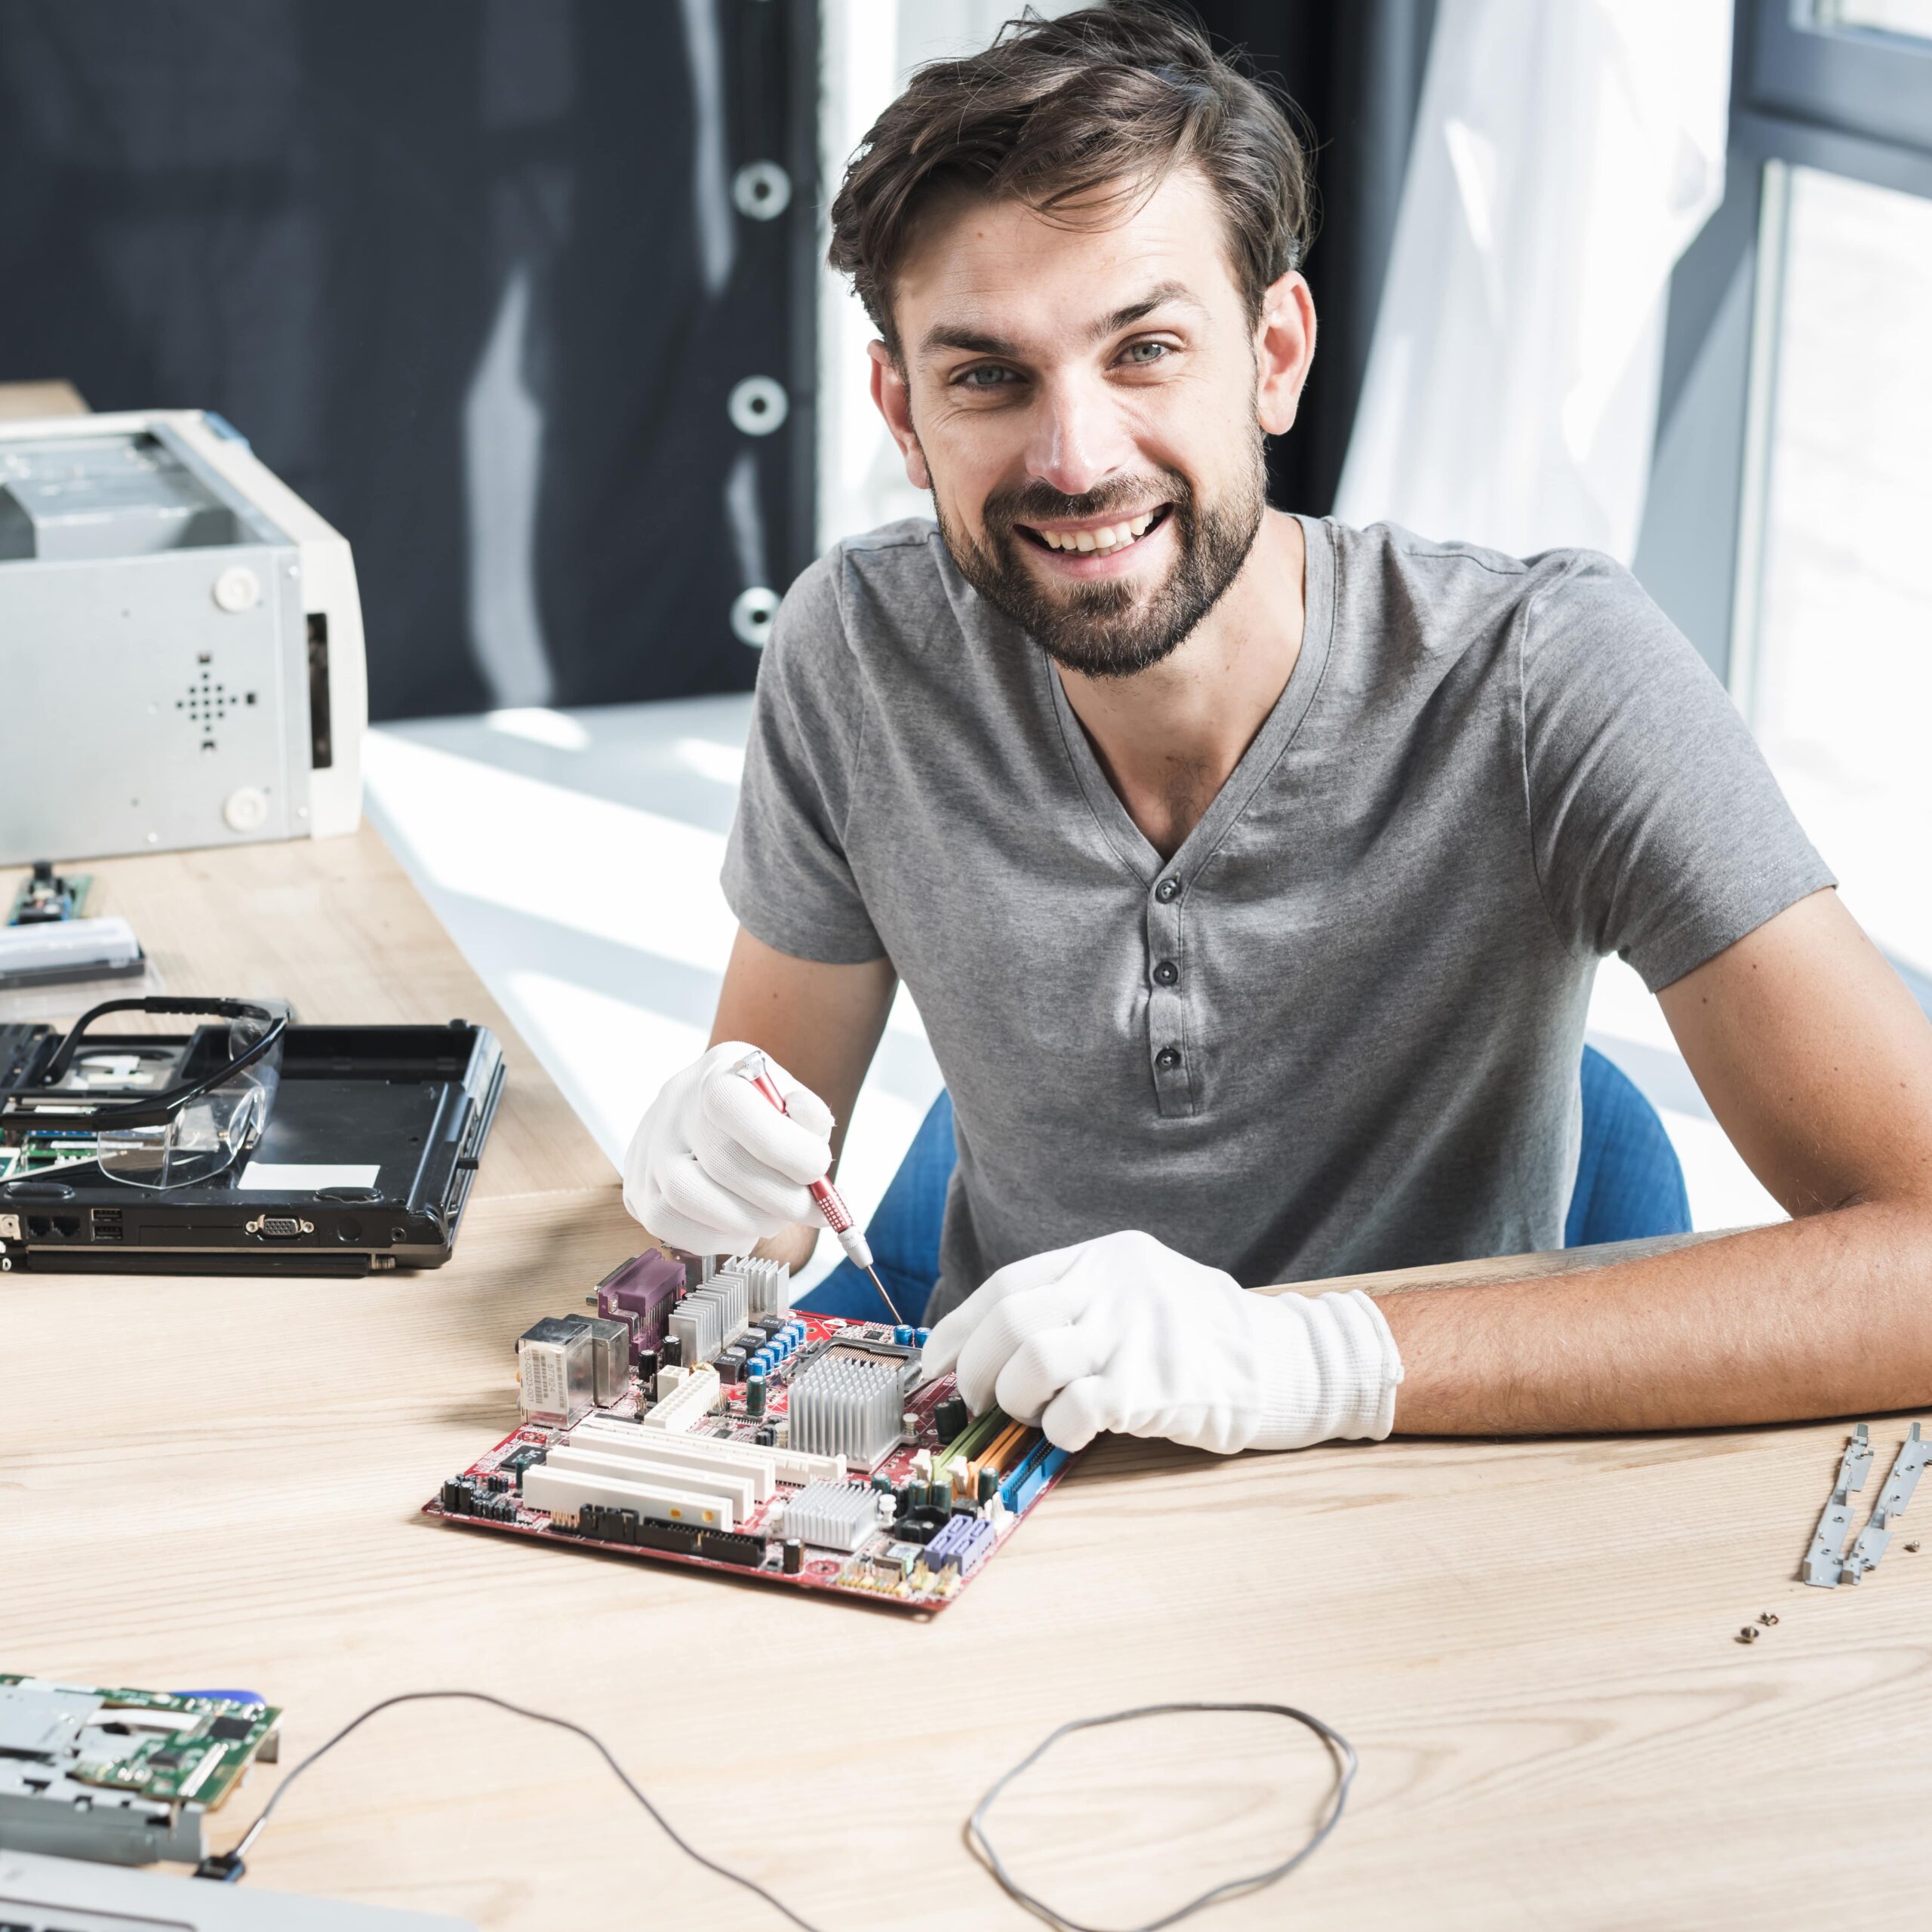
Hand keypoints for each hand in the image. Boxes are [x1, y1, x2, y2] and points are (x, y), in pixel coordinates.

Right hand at [623, 1042, 833, 1256]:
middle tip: (809, 1209)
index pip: (734, 1107)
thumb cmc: (760, 1110)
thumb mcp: (792, 1097)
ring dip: (746, 1221)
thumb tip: (811, 1136)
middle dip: (779, 1198)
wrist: (708, 1117)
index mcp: (717, 1072)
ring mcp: (648, 1148)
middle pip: (720, 1163)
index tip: (818, 1169)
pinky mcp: (636, 1189)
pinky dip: (716, 1236)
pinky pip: (669, 1226)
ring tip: (774, 1217)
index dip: (784, 1147)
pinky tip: (741, 1225)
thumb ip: (809, 1115)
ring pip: (686, 1198)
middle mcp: (673, 1106)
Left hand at [920, 1230, 1403, 1454]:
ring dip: (1017, 1398)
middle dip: (979, 1370)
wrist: (1289, 1362)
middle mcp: (1117, 1285)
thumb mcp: (1142, 1291)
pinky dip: (1059, 1428)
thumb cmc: (1204, 1337)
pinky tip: (1070, 1433)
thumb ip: (1081, 1304)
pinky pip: (1080, 1406)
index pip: (1008, 1285)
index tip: (937, 1364)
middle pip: (1012, 1319)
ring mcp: (1138, 1332)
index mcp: (1107, 1258)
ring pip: (1035, 1357)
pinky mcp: (1157, 1385)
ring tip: (1031, 1416)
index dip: (961, 1329)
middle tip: (980, 1402)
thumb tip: (998, 1346)